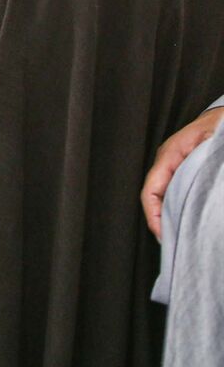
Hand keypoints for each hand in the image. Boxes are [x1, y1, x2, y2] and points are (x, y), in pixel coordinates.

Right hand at [142, 106, 223, 239]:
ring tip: (180, 233)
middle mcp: (168, 162)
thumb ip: (204, 169)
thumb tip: (203, 192)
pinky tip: (189, 218)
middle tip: (174, 241)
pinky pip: (176, 192)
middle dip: (161, 219)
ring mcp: (175, 165)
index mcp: (170, 155)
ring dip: (170, 214)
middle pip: (156, 196)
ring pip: (165, 195)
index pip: (151, 190)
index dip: (153, 215)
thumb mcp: (214, 146)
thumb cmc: (221, 125)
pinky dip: (179, 207)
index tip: (162, 234)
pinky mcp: (185, 170)